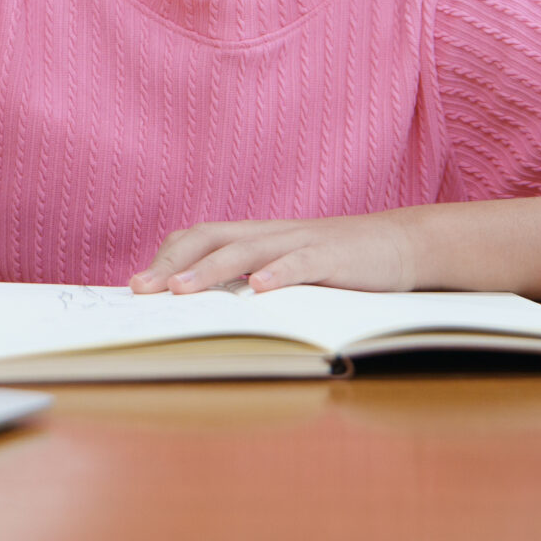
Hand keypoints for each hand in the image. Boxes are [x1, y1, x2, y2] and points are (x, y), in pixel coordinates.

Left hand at [129, 211, 420, 294]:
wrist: (401, 244)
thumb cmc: (340, 263)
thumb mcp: (289, 269)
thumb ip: (253, 279)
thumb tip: (207, 307)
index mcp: (257, 237)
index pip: (200, 236)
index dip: (168, 258)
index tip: (139, 285)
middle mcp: (271, 233)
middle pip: (211, 236)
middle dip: (172, 263)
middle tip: (143, 290)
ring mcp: (301, 241)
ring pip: (246, 249)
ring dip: (210, 269)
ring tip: (181, 289)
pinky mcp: (333, 256)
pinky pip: (301, 262)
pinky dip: (278, 273)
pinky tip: (260, 290)